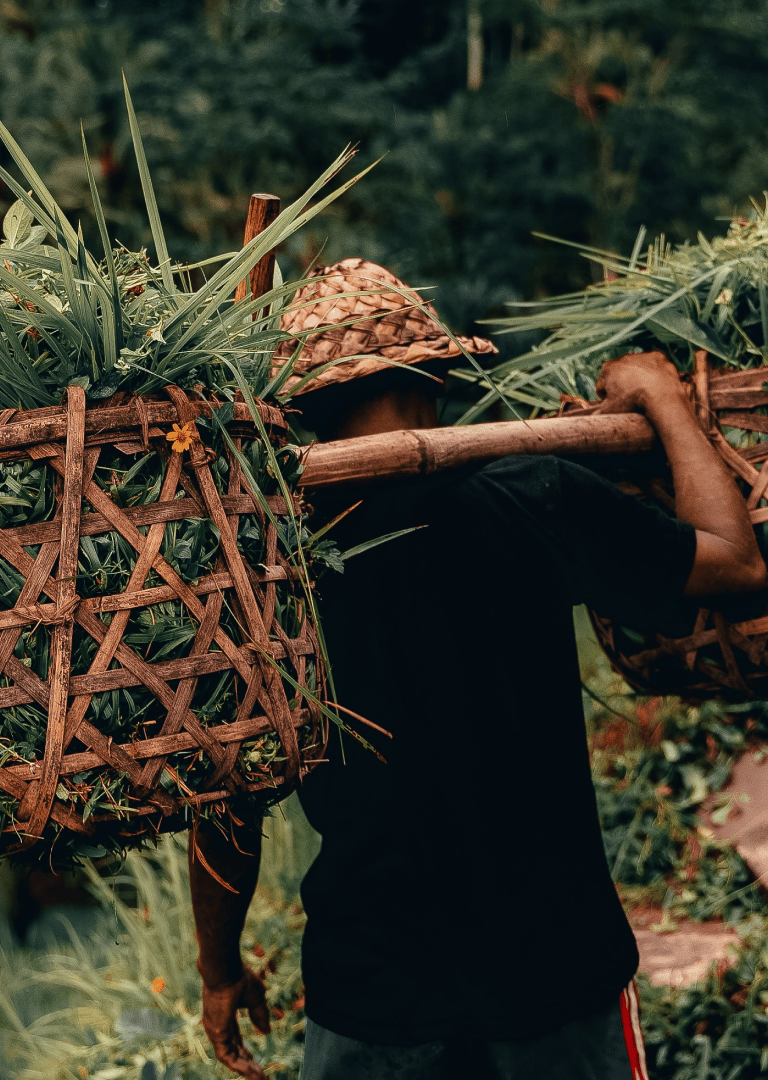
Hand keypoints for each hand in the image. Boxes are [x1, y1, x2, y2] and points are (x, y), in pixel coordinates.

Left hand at [200, 964, 271, 1078]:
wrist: (225, 969)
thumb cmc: (239, 978)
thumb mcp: (256, 999)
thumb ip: (259, 1016)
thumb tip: (266, 1032)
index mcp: (226, 1017)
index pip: (236, 1041)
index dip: (246, 1053)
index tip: (256, 1062)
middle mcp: (219, 1027)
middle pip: (234, 1052)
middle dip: (247, 1065)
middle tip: (260, 1077)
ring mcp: (216, 1031)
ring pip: (231, 1058)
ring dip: (246, 1069)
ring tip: (260, 1078)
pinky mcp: (216, 1033)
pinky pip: (228, 1056)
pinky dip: (240, 1066)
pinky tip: (253, 1072)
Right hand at [595, 350, 687, 415]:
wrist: (661, 397)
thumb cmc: (634, 403)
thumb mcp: (610, 411)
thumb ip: (598, 412)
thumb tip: (593, 416)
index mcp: (608, 369)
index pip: (602, 384)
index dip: (606, 396)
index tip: (612, 404)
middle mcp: (623, 358)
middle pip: (620, 374)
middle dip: (622, 385)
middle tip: (629, 399)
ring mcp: (642, 356)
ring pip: (637, 368)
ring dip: (639, 378)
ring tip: (644, 393)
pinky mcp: (658, 357)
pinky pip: (654, 365)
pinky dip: (654, 373)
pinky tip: (656, 385)